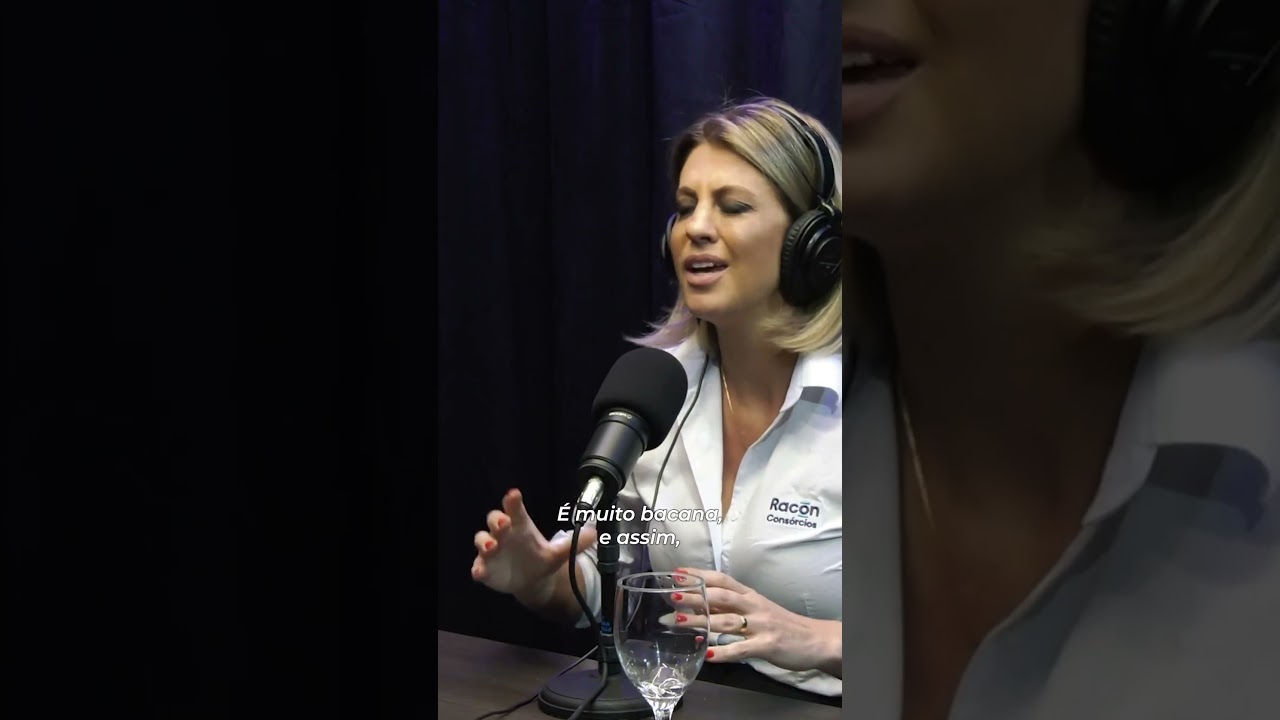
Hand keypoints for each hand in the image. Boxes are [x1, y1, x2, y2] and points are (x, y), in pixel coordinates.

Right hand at [470, 489, 597, 605]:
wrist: (530, 579)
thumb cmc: (540, 557)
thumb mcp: (560, 552)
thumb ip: (577, 542)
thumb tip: (597, 532)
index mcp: (521, 525)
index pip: (515, 509)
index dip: (513, 501)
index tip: (514, 494)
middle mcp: (504, 534)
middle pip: (494, 519)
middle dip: (497, 520)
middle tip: (504, 523)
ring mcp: (492, 551)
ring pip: (481, 539)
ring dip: (484, 541)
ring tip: (491, 547)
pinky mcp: (485, 567)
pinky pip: (478, 566)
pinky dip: (477, 568)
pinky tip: (480, 572)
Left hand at [669, 567, 840, 676]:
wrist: (814, 639)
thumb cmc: (781, 624)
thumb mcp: (756, 609)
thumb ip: (731, 608)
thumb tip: (699, 606)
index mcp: (749, 595)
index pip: (721, 580)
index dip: (699, 575)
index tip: (677, 573)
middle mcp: (753, 606)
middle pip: (721, 597)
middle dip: (695, 596)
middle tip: (672, 596)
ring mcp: (760, 625)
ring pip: (726, 621)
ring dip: (701, 621)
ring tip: (679, 622)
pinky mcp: (767, 645)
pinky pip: (741, 649)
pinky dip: (723, 652)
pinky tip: (706, 654)